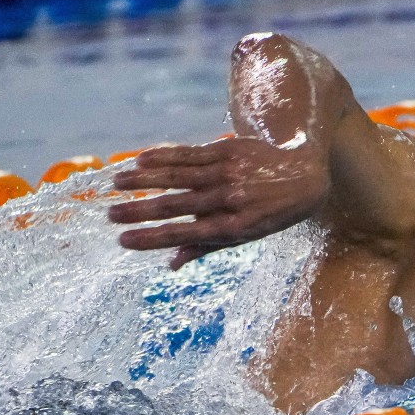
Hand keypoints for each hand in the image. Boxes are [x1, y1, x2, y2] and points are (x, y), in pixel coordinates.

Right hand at [108, 136, 328, 268]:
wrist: (307, 174)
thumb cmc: (273, 212)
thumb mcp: (248, 235)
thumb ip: (208, 247)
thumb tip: (171, 264)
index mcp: (235, 226)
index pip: (185, 234)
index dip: (153, 238)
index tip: (123, 240)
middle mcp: (230, 198)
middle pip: (177, 205)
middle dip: (140, 210)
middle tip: (108, 214)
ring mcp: (229, 172)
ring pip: (179, 175)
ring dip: (144, 179)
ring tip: (116, 183)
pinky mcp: (229, 150)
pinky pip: (190, 153)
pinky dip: (164, 156)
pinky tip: (141, 159)